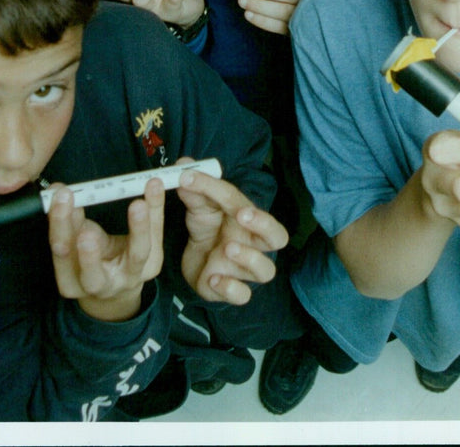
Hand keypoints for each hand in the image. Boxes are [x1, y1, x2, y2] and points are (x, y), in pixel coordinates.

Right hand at [47, 177, 165, 320]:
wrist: (118, 282)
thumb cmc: (93, 255)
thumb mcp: (77, 239)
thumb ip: (69, 217)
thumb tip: (57, 189)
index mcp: (70, 281)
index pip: (62, 253)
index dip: (60, 224)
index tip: (63, 196)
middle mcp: (99, 287)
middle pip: (92, 274)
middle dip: (89, 254)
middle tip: (86, 231)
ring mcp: (129, 278)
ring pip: (136, 255)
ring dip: (138, 228)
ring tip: (137, 205)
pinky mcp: (152, 265)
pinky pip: (156, 235)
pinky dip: (156, 209)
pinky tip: (154, 188)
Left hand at [176, 160, 288, 304]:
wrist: (198, 262)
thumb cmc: (207, 228)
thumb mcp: (198, 206)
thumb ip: (193, 188)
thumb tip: (182, 165)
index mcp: (247, 218)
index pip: (239, 200)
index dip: (218, 189)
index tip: (190, 179)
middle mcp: (254, 243)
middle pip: (277, 236)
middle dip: (263, 223)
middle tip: (242, 214)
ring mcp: (245, 269)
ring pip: (265, 270)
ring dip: (249, 258)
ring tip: (228, 248)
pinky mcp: (232, 291)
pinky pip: (242, 295)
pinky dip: (231, 288)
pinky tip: (213, 279)